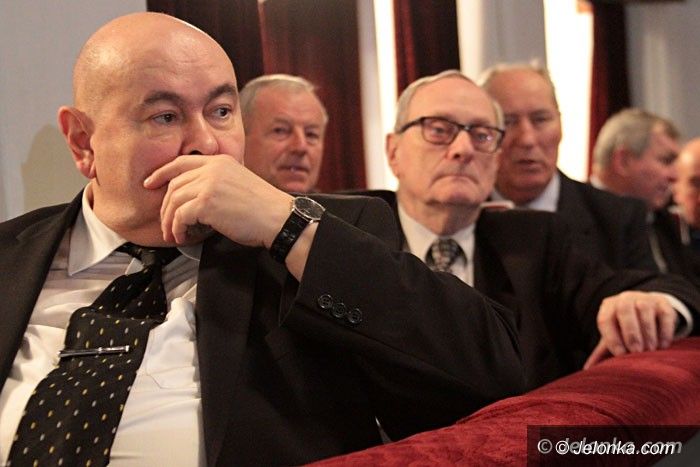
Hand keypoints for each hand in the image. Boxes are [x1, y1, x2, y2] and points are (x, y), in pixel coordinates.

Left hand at [144, 155, 291, 245]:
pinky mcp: (206, 202)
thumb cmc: (263, 209)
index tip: (150, 183)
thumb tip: (193, 200)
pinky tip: (183, 237)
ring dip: (170, 221)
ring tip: (174, 234)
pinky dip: (178, 229)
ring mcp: (209, 184)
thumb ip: (217, 183)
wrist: (279, 218)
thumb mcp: (238, 184)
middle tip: (166, 224)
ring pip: (174, 201)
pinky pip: (180, 216)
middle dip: (165, 207)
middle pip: (174, 185)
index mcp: (220, 161)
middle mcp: (212, 169)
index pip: (181, 163)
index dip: (161, 173)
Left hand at [583, 291, 676, 368]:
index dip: (611, 338)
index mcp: (608, 307)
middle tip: (636, 352)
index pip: (604, 320)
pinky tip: (663, 345)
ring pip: (644, 310)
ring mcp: (644, 298)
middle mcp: (624, 299)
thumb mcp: (614, 336)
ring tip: (650, 350)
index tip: (620, 355)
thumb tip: (587, 369)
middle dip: (630, 333)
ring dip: (648, 333)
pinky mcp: (663, 302)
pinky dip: (664, 331)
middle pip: (624, 311)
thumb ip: (601, 351)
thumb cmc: (625, 327)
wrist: (648, 309)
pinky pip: (664, 314)